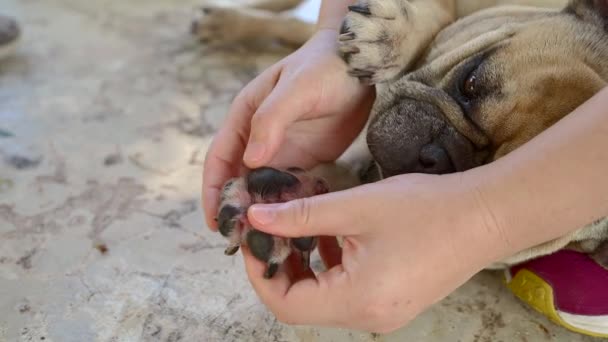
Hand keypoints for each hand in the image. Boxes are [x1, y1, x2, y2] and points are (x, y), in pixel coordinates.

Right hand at [203, 29, 374, 228]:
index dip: (214, 191)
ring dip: (263, 215)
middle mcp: (259, 138)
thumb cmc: (325, 67)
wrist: (360, 63)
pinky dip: (289, 209)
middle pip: (240, 181)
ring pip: (264, 190)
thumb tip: (252, 160)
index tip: (214, 222)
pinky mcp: (304, 160)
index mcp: (246, 118)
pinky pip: (291, 189)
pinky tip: (294, 231)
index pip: (220, 160)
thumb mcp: (296, 88)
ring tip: (267, 247)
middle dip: (239, 211)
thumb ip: (272, 120)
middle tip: (242, 245)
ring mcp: (282, 150)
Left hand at [241, 173, 509, 332]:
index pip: (286, 304)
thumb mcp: (355, 206)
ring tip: (296, 227)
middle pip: (302, 304)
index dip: (259, 271)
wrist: (486, 217)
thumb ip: (301, 215)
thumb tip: (255, 218)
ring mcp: (383, 313)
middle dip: (279, 266)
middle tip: (269, 229)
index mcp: (357, 301)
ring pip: (323, 297)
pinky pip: (346, 292)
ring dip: (303, 265)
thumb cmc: (425, 209)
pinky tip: (329, 235)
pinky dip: (328, 267)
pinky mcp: (393, 301)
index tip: (251, 237)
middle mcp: (369, 318)